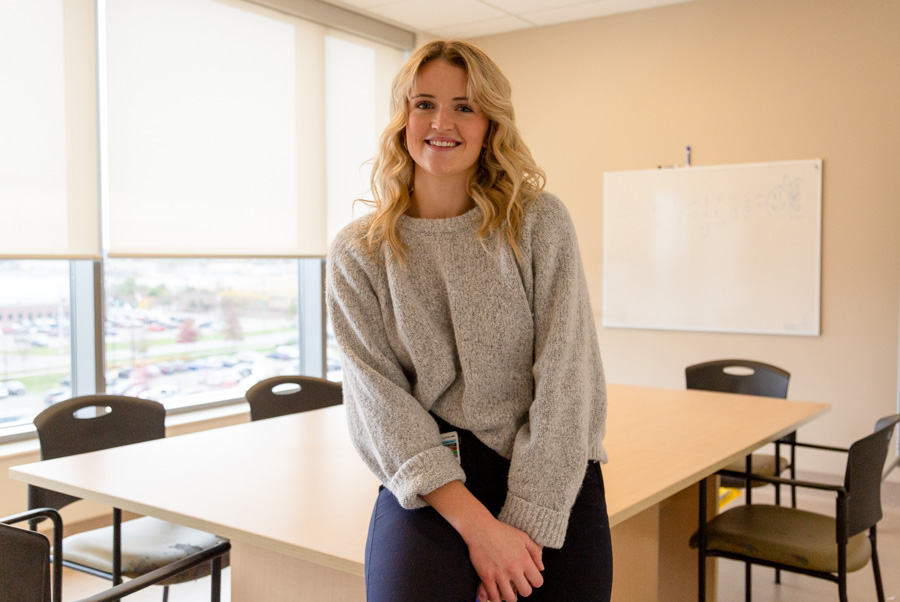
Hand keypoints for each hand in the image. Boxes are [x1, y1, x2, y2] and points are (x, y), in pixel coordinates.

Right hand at [421, 481, 543, 600]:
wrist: (480, 529)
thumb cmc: (502, 531)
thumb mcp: (523, 537)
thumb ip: (535, 551)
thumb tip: (541, 568)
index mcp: (524, 559)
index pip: (538, 582)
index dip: (534, 582)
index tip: (528, 579)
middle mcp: (513, 569)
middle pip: (526, 592)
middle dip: (523, 590)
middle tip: (517, 585)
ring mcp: (499, 574)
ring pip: (510, 598)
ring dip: (509, 596)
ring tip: (507, 591)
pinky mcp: (486, 577)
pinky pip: (493, 596)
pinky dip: (495, 598)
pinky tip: (496, 593)